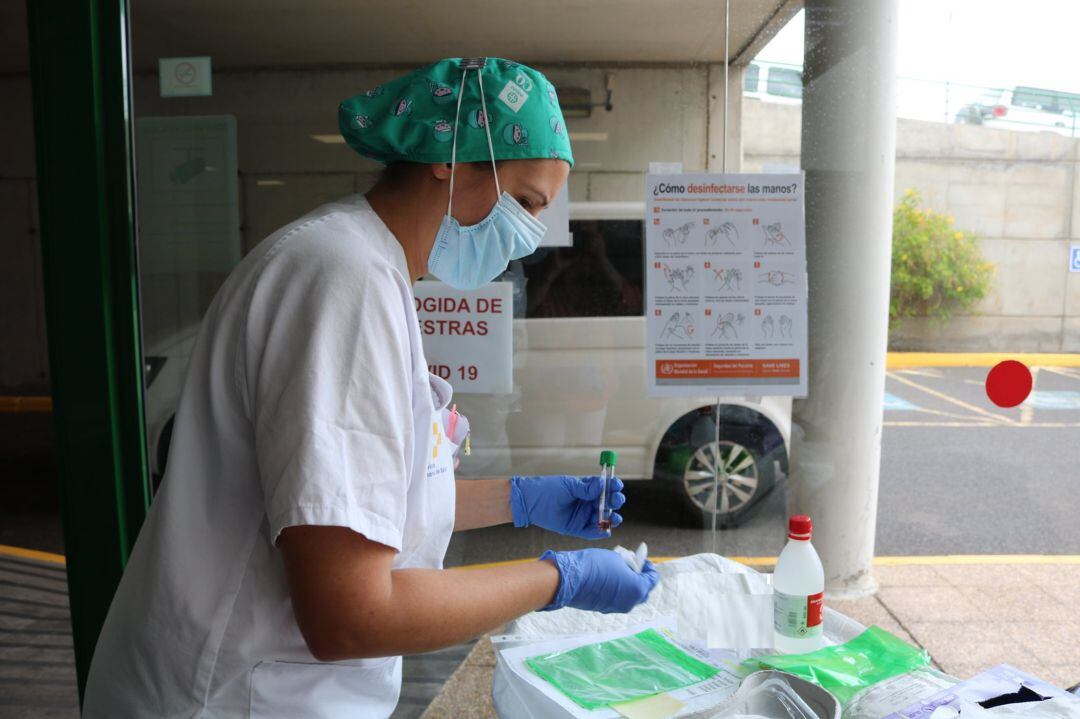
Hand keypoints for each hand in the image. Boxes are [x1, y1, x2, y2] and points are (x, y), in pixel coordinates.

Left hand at [510, 475, 625, 538]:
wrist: (530, 502)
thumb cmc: (547, 489)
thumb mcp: (569, 486)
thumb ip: (586, 488)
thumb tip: (603, 483)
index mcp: (587, 489)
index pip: (605, 488)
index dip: (613, 487)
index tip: (617, 485)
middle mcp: (587, 502)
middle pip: (607, 504)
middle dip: (614, 502)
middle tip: (616, 500)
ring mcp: (583, 515)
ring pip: (602, 518)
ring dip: (611, 518)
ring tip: (614, 517)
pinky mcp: (577, 528)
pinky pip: (591, 532)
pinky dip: (600, 532)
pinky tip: (606, 530)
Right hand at [539, 549, 659, 613]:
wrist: (570, 579)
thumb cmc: (595, 565)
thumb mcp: (617, 557)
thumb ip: (630, 563)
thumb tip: (633, 564)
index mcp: (638, 589)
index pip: (652, 579)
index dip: (648, 566)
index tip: (641, 558)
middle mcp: (630, 602)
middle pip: (643, 591)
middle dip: (640, 578)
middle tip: (632, 565)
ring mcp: (617, 608)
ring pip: (630, 597)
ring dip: (628, 585)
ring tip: (618, 570)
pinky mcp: (604, 608)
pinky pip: (617, 600)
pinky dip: (618, 590)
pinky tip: (608, 579)